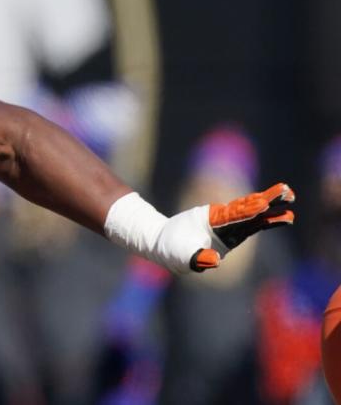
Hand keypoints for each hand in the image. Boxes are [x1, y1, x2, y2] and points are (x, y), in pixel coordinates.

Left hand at [161, 183, 294, 272]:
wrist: (162, 242)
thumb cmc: (171, 249)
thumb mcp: (181, 256)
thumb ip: (197, 258)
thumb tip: (215, 261)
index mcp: (209, 221)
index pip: (233, 215)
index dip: (249, 210)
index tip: (264, 203)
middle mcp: (220, 220)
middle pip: (247, 209)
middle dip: (266, 201)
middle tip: (287, 191)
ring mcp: (226, 226)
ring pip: (251, 216)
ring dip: (270, 209)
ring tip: (290, 202)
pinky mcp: (230, 233)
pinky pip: (250, 225)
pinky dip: (265, 220)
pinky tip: (283, 217)